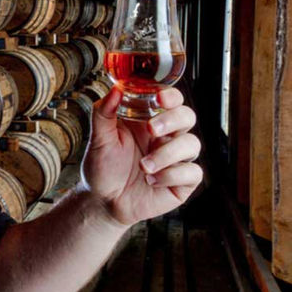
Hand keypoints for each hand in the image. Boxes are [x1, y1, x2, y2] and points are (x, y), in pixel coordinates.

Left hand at [81, 86, 202, 225]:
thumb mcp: (98, 139)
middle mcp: (166, 136)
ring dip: (167, 154)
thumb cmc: (102, 167)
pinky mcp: (182, 181)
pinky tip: (152, 181)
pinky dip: (172, 175)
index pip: (170, 100)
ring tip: (143, 166)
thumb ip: (103, 113)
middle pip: (187, 116)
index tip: (159, 98)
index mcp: (148, 120)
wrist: (103, 201)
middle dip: (172, 120)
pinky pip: (193, 172)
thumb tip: (115, 90)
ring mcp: (176, 158)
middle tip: (151, 129)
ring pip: (192, 144)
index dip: (171, 96)